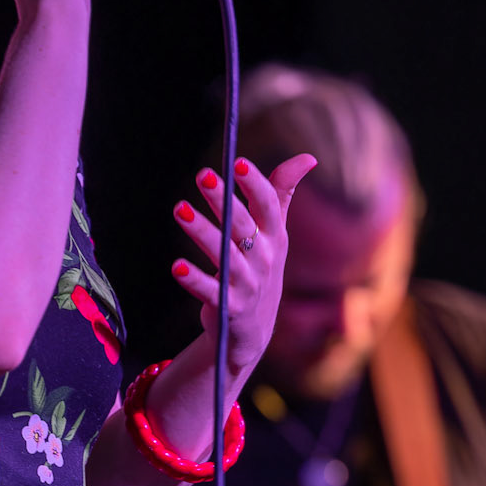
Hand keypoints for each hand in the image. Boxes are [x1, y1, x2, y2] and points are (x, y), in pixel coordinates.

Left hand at [170, 153, 316, 378]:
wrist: (255, 327)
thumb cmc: (262, 268)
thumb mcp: (276, 233)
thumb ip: (283, 193)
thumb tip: (308, 158)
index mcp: (274, 236)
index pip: (268, 205)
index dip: (255, 184)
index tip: (238, 163)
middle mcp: (263, 258)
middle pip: (242, 224)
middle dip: (223, 199)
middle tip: (203, 175)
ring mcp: (247, 283)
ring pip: (223, 254)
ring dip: (202, 231)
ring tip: (180, 209)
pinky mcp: (228, 306)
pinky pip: (210, 291)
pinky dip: (194, 280)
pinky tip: (177, 268)